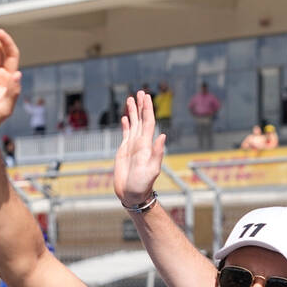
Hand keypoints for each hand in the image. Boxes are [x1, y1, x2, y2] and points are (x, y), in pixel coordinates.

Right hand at [113, 91, 165, 207]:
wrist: (132, 195)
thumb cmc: (142, 185)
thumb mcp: (152, 170)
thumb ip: (157, 153)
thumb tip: (163, 135)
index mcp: (146, 145)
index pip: (148, 122)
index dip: (147, 109)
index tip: (146, 96)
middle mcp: (140, 143)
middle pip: (141, 120)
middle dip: (141, 106)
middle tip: (141, 91)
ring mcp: (132, 146)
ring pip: (133, 124)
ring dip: (132, 112)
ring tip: (131, 99)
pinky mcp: (124, 151)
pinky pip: (125, 134)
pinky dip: (126, 125)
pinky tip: (125, 118)